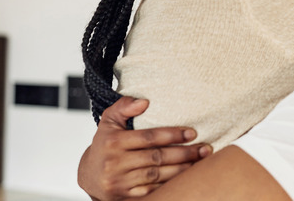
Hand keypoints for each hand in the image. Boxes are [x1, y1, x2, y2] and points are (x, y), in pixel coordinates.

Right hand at [77, 96, 210, 200]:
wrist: (89, 175)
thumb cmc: (105, 143)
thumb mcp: (109, 121)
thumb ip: (123, 107)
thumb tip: (145, 102)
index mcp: (113, 142)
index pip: (148, 137)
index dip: (172, 134)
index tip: (192, 132)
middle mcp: (115, 163)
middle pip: (156, 157)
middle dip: (183, 153)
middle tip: (204, 149)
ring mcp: (120, 182)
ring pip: (156, 175)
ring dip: (181, 169)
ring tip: (199, 162)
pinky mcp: (124, 197)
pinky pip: (151, 191)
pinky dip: (169, 184)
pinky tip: (184, 178)